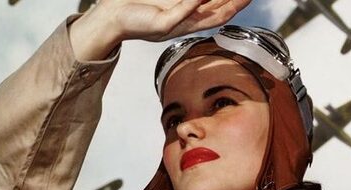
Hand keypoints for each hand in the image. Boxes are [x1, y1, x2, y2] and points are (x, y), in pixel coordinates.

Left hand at [70, 0, 250, 59]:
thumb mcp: (170, 2)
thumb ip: (186, 0)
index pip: (219, 11)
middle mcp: (186, 23)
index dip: (235, 3)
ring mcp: (176, 25)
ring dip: (223, 4)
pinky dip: (193, 2)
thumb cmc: (139, 6)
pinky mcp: (162, 24)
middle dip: (236, 3)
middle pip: (219, 15)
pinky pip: (182, 11)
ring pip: (206, 17)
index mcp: (189, 17)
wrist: (114, 16)